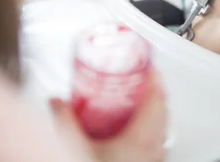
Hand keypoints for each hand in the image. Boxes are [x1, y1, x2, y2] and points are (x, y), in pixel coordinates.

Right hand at [49, 70, 167, 161]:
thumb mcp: (75, 148)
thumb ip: (65, 121)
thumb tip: (56, 102)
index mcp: (140, 139)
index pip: (156, 100)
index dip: (155, 80)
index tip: (150, 67)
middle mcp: (153, 151)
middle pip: (163, 113)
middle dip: (154, 94)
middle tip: (145, 81)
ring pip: (162, 130)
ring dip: (154, 113)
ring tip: (140, 104)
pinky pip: (156, 145)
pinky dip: (150, 132)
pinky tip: (135, 135)